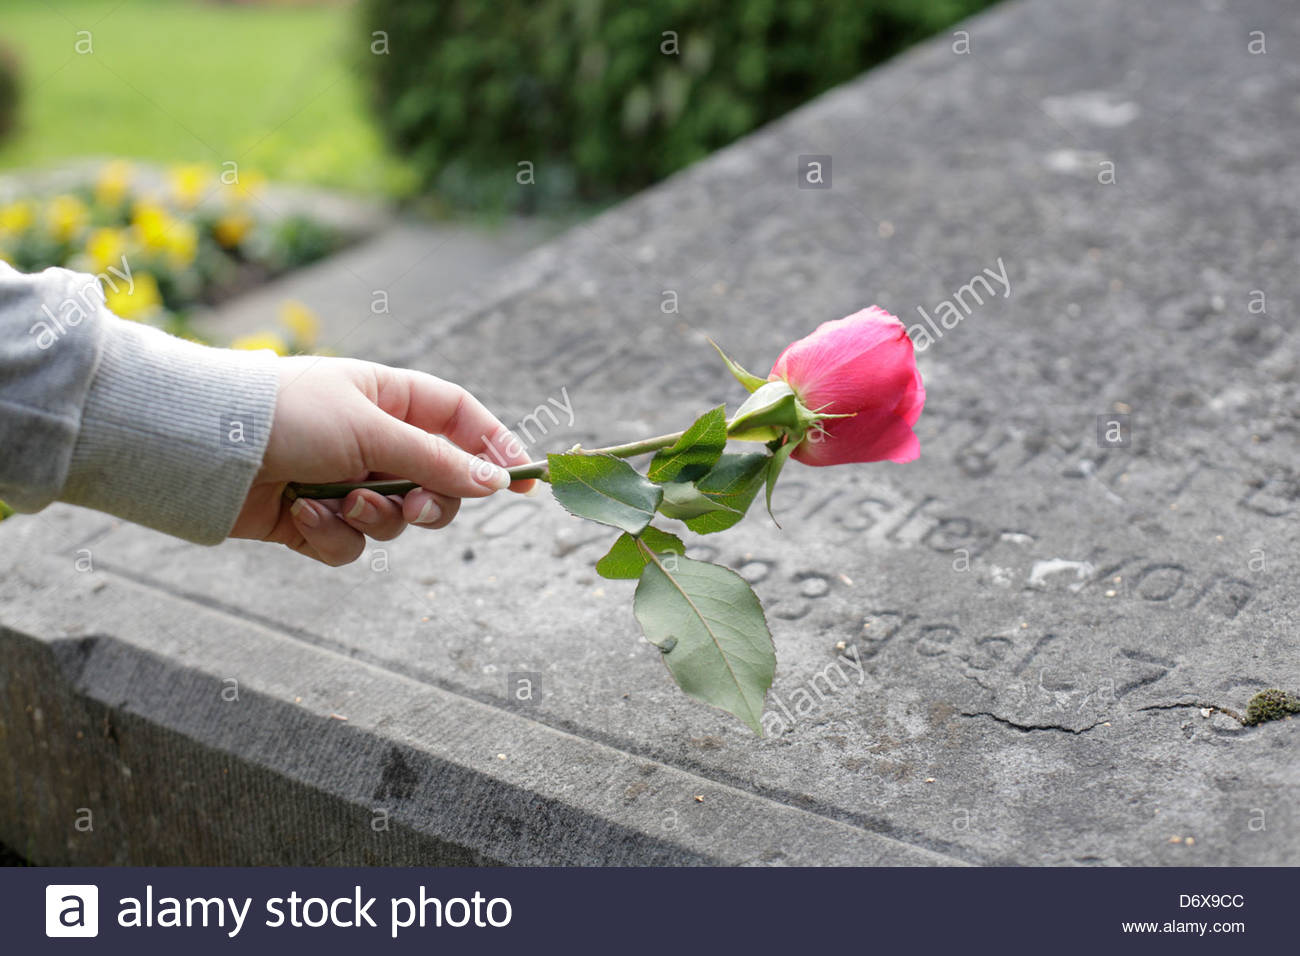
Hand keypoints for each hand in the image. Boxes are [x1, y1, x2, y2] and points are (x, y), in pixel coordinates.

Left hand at [231, 356, 534, 564]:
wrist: (199, 448)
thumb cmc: (286, 415)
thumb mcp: (371, 430)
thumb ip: (437, 460)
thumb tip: (495, 481)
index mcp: (390, 400)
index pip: (461, 421)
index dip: (494, 448)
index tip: (524, 484)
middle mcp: (372, 441)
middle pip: (437, 483)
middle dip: (429, 503)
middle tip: (416, 509)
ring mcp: (344, 482)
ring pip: (395, 522)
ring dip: (373, 520)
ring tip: (339, 503)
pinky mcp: (314, 520)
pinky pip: (350, 544)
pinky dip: (331, 536)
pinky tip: (300, 515)